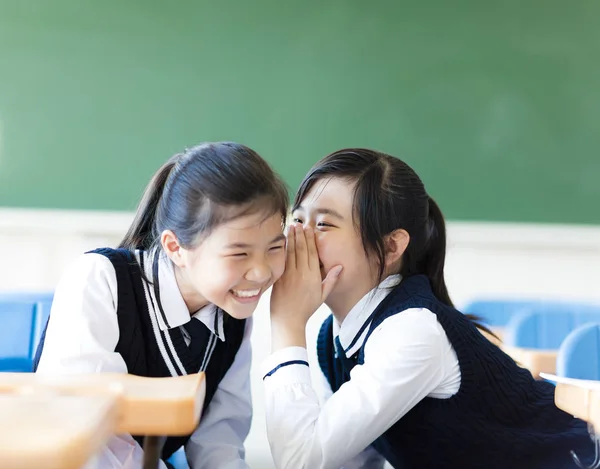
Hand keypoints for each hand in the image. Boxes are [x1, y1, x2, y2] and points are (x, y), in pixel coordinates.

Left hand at [269, 224, 341, 350]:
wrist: (289, 320)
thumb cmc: (306, 309)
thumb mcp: (322, 295)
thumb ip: (330, 280)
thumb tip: (340, 267)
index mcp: (313, 277)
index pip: (313, 253)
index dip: (311, 239)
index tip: (309, 229)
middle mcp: (302, 274)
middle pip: (302, 249)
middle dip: (300, 235)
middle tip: (299, 223)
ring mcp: (289, 276)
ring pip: (291, 252)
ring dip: (291, 238)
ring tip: (290, 227)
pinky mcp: (279, 278)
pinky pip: (282, 260)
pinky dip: (282, 249)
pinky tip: (282, 240)